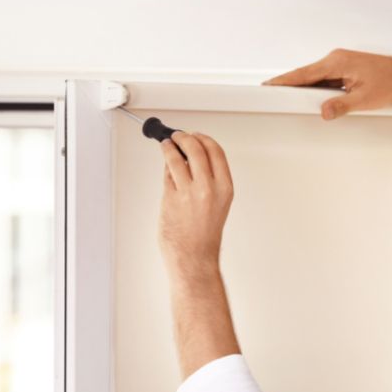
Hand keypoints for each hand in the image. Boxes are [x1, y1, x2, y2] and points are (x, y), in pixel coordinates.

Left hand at [158, 131, 233, 278]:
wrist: (194, 257)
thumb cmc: (205, 235)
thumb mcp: (218, 203)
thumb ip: (209, 180)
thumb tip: (192, 158)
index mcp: (225, 188)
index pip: (216, 151)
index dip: (204, 139)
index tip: (196, 135)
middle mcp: (209, 188)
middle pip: (196, 148)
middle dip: (184, 137)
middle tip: (178, 136)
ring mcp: (189, 192)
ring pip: (177, 158)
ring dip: (170, 147)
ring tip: (167, 145)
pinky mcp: (171, 198)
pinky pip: (167, 174)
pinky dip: (166, 167)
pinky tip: (167, 167)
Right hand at [262, 48, 391, 119]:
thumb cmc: (390, 84)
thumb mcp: (364, 99)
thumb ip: (341, 106)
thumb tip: (325, 112)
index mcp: (338, 62)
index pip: (304, 73)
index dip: (285, 80)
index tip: (270, 85)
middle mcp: (336, 59)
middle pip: (306, 74)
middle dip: (291, 85)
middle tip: (272, 93)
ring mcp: (340, 63)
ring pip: (315, 77)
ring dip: (305, 88)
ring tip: (290, 98)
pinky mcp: (344, 69)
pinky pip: (325, 78)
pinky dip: (317, 87)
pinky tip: (314, 98)